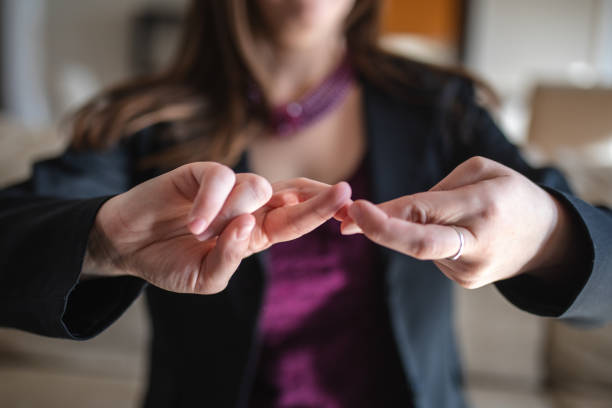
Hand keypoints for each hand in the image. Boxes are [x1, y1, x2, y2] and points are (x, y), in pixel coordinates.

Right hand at [87, 163, 350, 293]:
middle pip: (291, 195)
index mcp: (255, 233)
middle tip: (342, 192)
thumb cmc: (170, 262)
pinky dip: (210, 203)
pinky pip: (220, 178)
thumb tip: (249, 226)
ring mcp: (226, 188)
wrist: (128, 246)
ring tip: (200, 233)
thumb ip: (230, 259)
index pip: (295, 221)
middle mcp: (247, 208)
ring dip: (233, 214)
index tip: (348, 204)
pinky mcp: (200, 172)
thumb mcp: (204, 279)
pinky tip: (193, 224)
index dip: (320, 211)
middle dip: (318, 197)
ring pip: (255, 188)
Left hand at [340, 157, 574, 287]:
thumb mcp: (484, 171)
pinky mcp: (466, 281)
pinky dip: (428, 238)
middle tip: (346, 222)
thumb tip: (395, 212)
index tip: (354, 207)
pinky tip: (453, 233)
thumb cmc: (511, 194)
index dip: (386, 212)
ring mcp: (470, 269)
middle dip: (379, 232)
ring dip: (412, 227)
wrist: (546, 238)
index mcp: (483, 207)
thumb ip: (438, 189)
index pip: (424, 212)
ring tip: (448, 214)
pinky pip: (432, 254)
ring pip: (420, 245)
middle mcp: (476, 243)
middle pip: (418, 245)